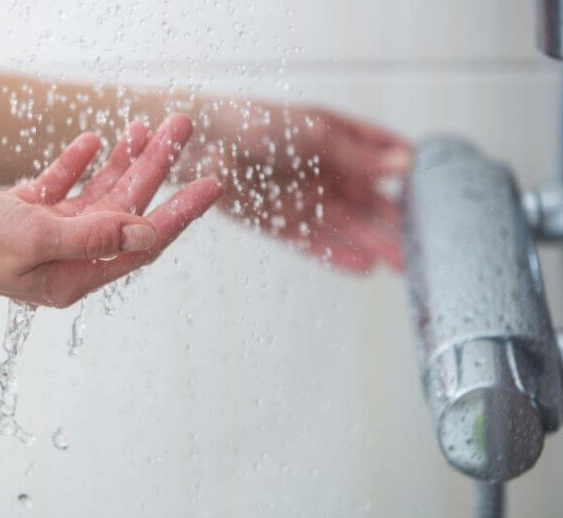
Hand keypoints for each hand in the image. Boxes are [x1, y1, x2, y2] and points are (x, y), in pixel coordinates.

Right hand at [0, 113, 220, 305]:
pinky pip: (59, 187)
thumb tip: (147, 233)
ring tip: (147, 125)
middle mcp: (64, 258)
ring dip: (122, 161)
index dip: (180, 212)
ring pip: (96, 194)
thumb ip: (95, 235)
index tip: (211, 184)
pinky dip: (76, 165)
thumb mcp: (36, 238)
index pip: (142, 243)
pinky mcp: (19, 214)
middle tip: (181, 127)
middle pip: (124, 210)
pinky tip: (93, 142)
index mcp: (73, 275)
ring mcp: (42, 236)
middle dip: (154, 168)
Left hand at [189, 101, 410, 271]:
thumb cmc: (254, 122)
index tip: (441, 195)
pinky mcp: (280, 222)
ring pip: (347, 227)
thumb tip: (405, 164)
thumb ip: (357, 153)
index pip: (383, 158)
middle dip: (398, 223)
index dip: (411, 175)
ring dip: (375, 244)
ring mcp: (303, 199)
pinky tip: (364, 268)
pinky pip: (314, 242)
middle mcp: (324, 172)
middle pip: (369, 201)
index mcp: (337, 141)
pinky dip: (338, 255)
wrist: (202, 142)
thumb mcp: (313, 132)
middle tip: (429, 246)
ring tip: (405, 265)